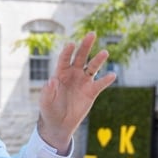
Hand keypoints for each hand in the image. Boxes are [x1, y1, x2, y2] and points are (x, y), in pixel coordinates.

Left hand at [37, 32, 115, 153]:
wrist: (59, 124)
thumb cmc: (49, 110)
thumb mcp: (45, 102)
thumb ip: (48, 91)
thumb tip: (51, 81)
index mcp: (60, 73)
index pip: (64, 59)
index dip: (67, 51)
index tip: (71, 44)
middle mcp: (73, 74)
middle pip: (80, 57)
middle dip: (85, 46)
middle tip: (92, 34)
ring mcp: (83, 82)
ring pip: (92, 67)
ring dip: (98, 60)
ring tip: (105, 52)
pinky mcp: (91, 91)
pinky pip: (100, 84)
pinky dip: (106, 80)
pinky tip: (112, 75)